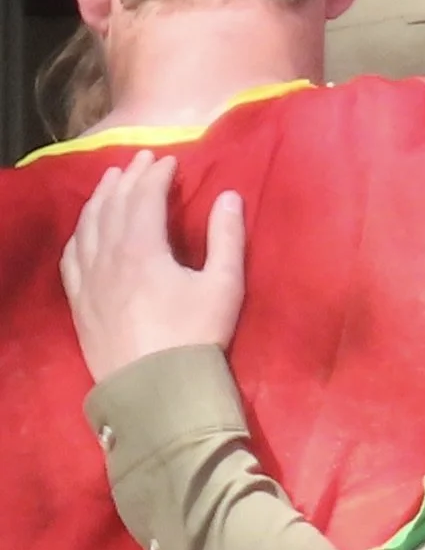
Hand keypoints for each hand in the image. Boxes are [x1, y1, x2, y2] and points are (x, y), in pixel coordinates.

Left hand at [60, 151, 246, 382]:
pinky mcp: (79, 302)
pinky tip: (85, 229)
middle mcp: (108, 256)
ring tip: (110, 182)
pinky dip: (79, 233)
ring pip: (87, 226)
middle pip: (112, 205)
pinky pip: (71, 257)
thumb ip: (227, 237)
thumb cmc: (196, 336)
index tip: (170, 160)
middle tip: (141, 160)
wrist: (157, 389)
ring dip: (99, 198)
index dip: (156, 174)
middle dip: (128, 178)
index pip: (144, 197)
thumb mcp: (224, 286)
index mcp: (142, 248)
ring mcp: (87, 280)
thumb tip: (228, 196)